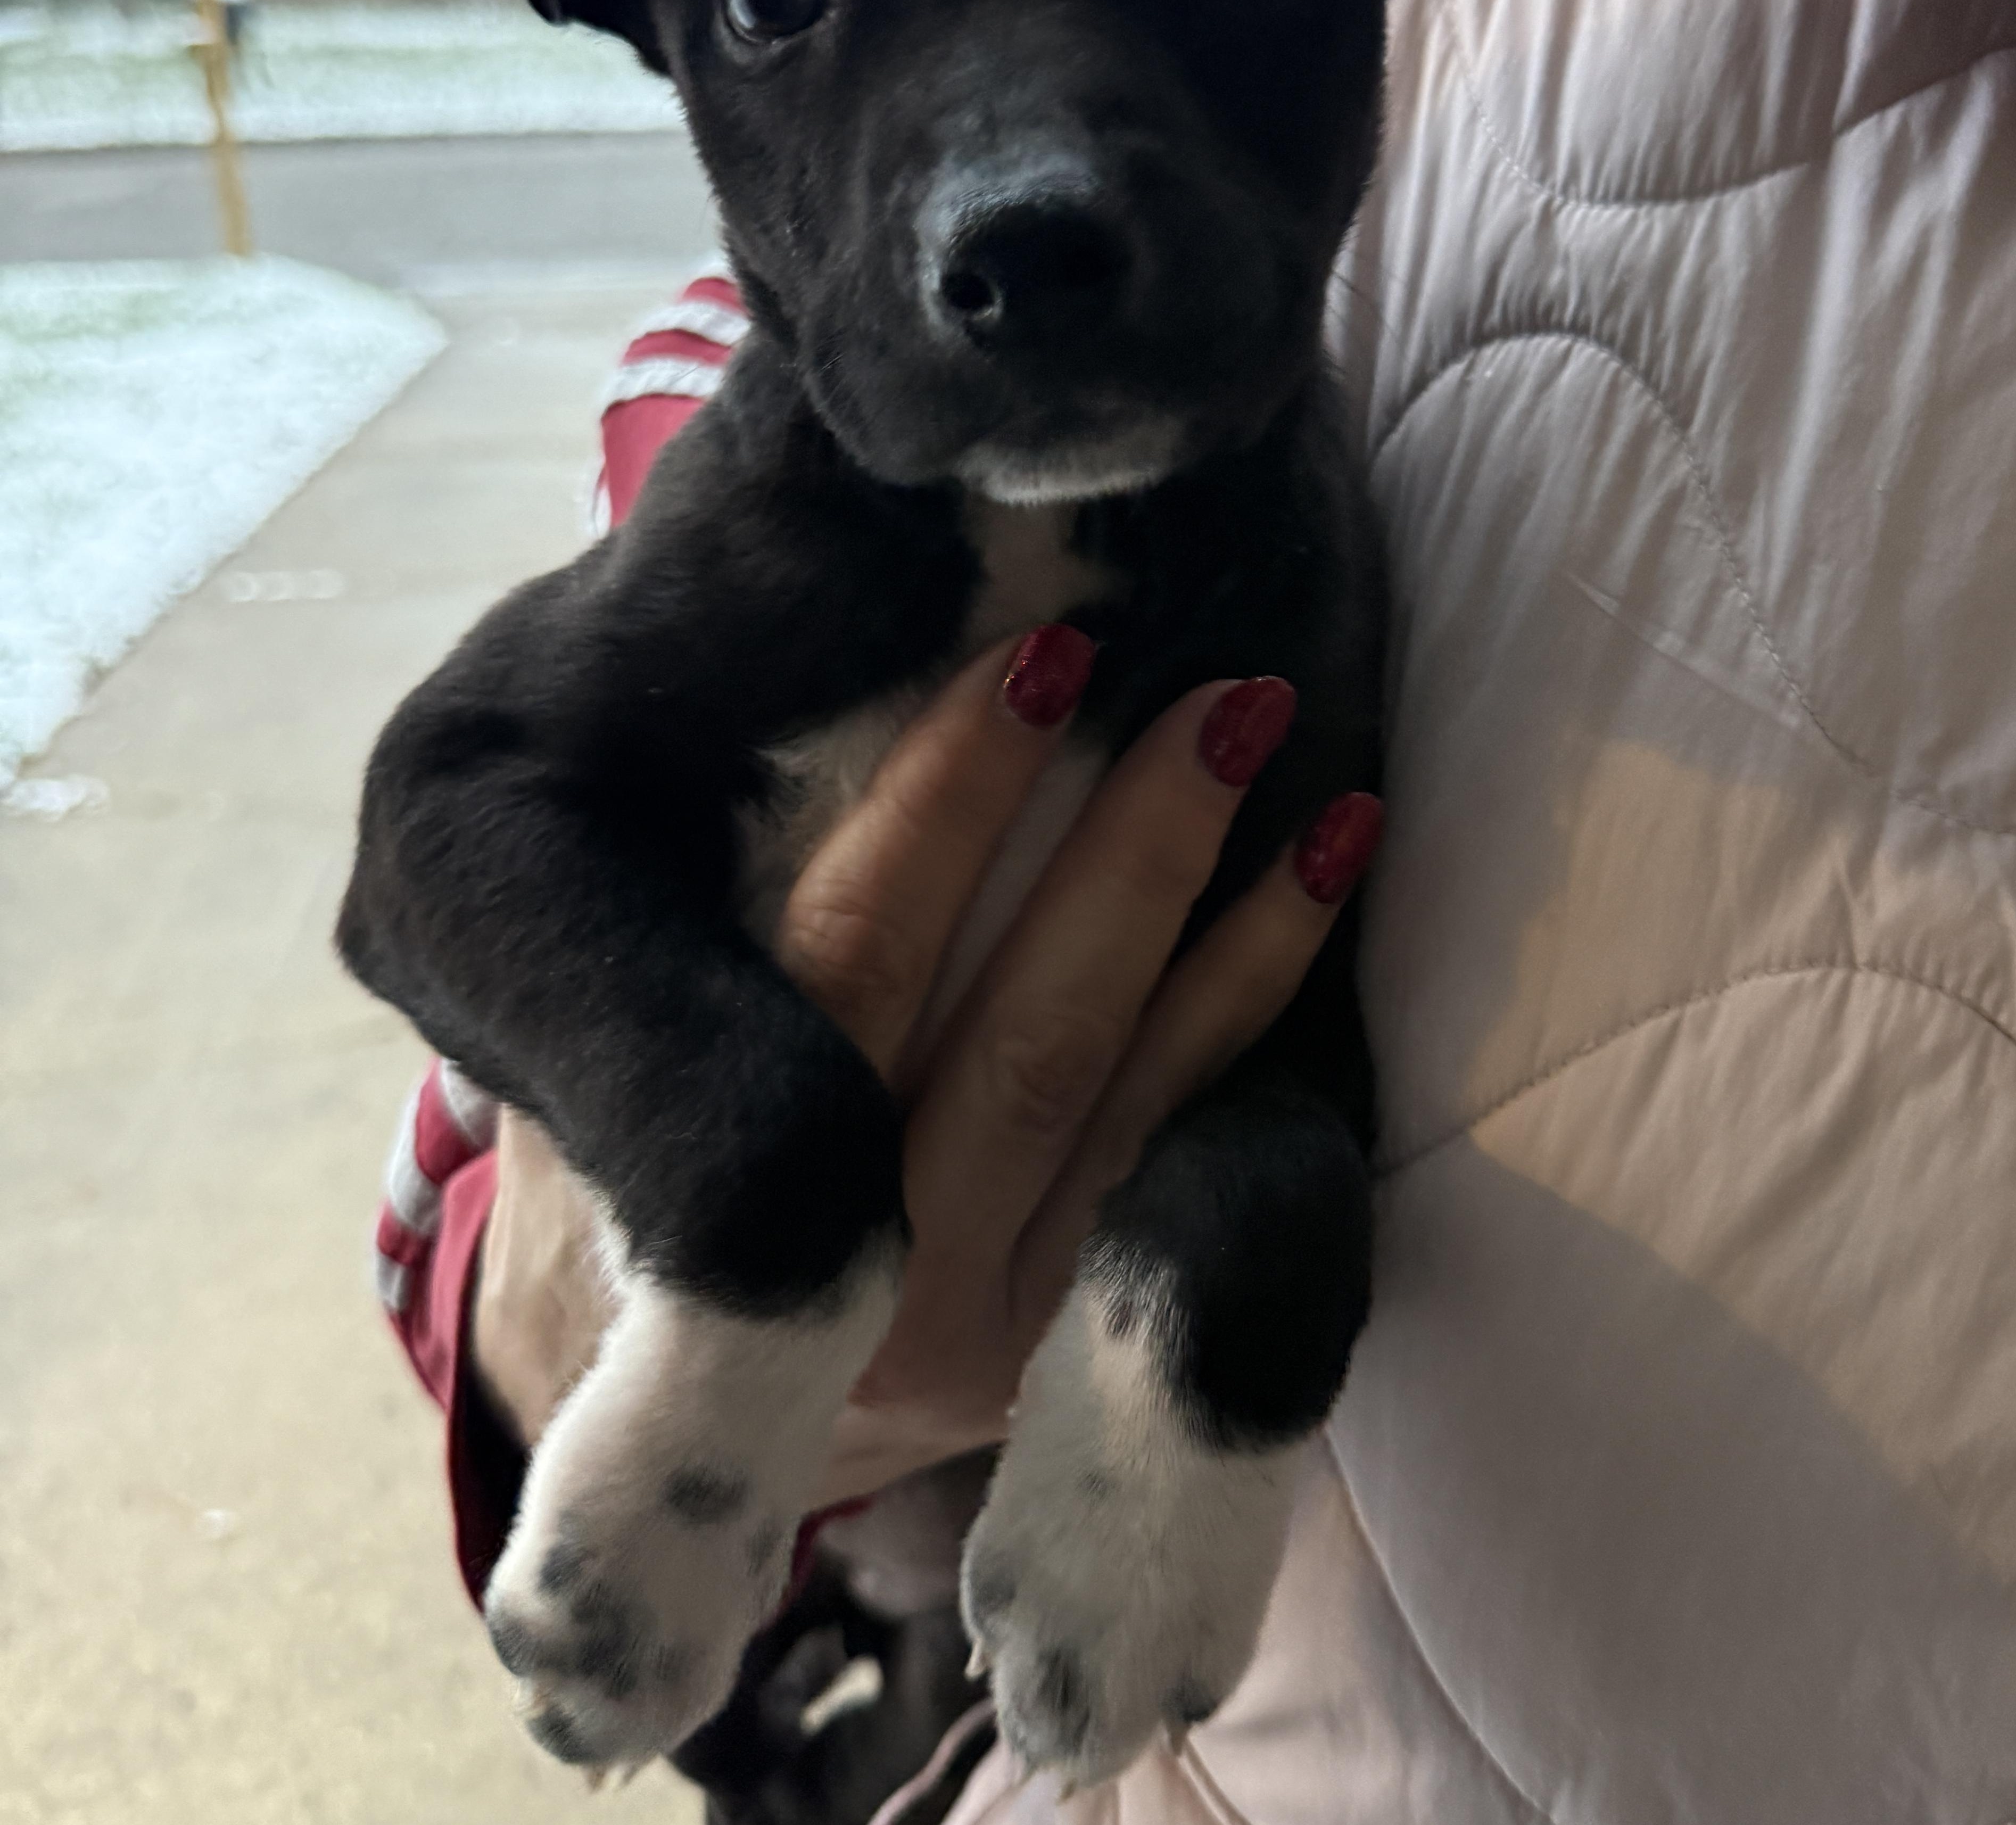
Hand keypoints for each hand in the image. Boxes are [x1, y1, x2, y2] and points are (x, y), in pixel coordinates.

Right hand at [471, 628, 1381, 1506]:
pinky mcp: (1052, 1353)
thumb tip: (806, 722)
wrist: (623, 1454)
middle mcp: (860, 1281)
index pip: (853, 955)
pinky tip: (1312, 908)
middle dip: (1134, 854)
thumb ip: (689, 952)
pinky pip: (1166, 1166)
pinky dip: (1243, 1030)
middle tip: (1228, 697)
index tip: (1041, 662)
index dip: (950, 801)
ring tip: (1327, 797)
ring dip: (1231, 935)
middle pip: (1025, 1034)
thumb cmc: (606, 1201)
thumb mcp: (586, 1076)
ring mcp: (975, 1335)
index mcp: (715, 1182)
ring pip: (1119, 1098)